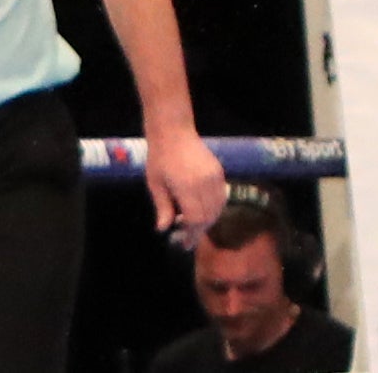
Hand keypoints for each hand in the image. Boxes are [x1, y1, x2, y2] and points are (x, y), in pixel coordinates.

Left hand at [144, 124, 230, 247]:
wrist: (173, 131)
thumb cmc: (159, 158)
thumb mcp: (155, 184)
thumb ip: (162, 207)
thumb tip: (163, 229)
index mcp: (187, 187)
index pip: (196, 219)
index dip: (192, 235)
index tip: (186, 245)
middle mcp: (205, 183)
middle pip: (209, 216)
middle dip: (200, 229)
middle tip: (188, 236)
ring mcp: (215, 177)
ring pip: (218, 208)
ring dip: (208, 219)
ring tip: (194, 222)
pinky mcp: (219, 172)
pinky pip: (222, 196)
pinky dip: (215, 207)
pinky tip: (203, 208)